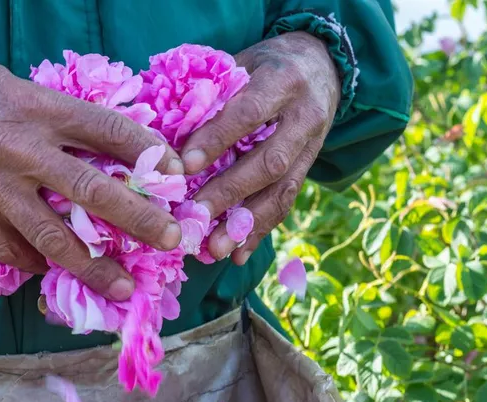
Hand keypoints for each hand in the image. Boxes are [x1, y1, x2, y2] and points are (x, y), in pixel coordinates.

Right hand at [0, 40, 184, 301]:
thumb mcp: (10, 83)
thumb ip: (51, 115)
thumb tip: (95, 144)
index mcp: (38, 107)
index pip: (108, 130)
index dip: (148, 153)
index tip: (177, 172)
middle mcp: (23, 149)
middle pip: (92, 190)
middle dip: (138, 218)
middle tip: (171, 239)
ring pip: (53, 235)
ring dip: (93, 265)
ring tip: (123, 287)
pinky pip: (8, 249)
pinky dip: (32, 262)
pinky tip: (48, 270)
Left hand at [180, 32, 340, 264]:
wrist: (321, 66)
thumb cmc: (265, 66)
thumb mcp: (242, 62)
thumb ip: (213, 94)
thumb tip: (165, 132)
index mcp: (282, 81)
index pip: (249, 113)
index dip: (218, 139)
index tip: (185, 166)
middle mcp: (303, 117)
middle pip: (269, 161)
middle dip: (230, 192)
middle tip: (196, 216)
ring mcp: (311, 147)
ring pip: (282, 191)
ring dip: (247, 225)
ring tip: (215, 248)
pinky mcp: (308, 170)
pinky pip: (286, 205)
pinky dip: (260, 232)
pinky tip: (237, 254)